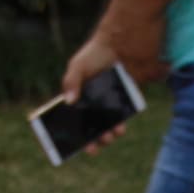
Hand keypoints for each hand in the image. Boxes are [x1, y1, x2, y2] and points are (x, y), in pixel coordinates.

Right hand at [61, 16, 165, 154]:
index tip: (69, 144)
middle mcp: (93, 104)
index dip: (69, 132)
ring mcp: (109, 106)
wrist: (124, 46)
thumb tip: (69, 102)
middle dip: (91, 139)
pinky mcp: (125, 105)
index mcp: (79, 96)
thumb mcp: (79, 65)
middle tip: (92, 146)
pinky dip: (118, 126)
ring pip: (106, 128)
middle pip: (89, 128)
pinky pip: (121, 120)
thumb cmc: (97, 53)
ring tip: (109, 135)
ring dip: (106, 136)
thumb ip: (71, 81)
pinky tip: (118, 127)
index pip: (71, 118)